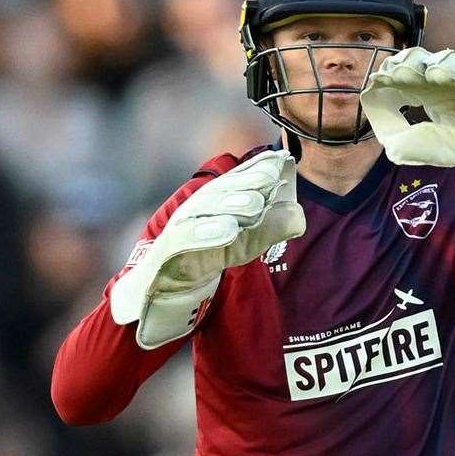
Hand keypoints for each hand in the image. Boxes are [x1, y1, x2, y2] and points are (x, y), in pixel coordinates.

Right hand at [110, 151, 304, 348]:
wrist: (156, 295)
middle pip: (221, 193)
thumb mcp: (240, 246)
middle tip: (274, 177)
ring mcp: (178, 232)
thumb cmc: (200, 262)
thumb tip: (298, 216)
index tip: (284, 160)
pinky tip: (227, 231)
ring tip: (256, 205)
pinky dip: (206, 235)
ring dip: (230, 205)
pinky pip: (185, 242)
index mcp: (211, 205)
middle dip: (248, 182)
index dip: (258, 170)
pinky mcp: (166, 255)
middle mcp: (194, 212)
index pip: (236, 182)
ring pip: (204, 213)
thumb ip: (266, 230)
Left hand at [361, 46, 454, 206]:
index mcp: (426, 91)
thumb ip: (414, 149)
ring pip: (454, 62)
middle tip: (398, 71)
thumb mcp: (438, 150)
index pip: (404, 74)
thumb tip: (390, 149)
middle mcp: (446, 79)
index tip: (378, 80)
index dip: (391, 74)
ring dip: (442, 65)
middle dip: (410, 64)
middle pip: (424, 61)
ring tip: (434, 73)